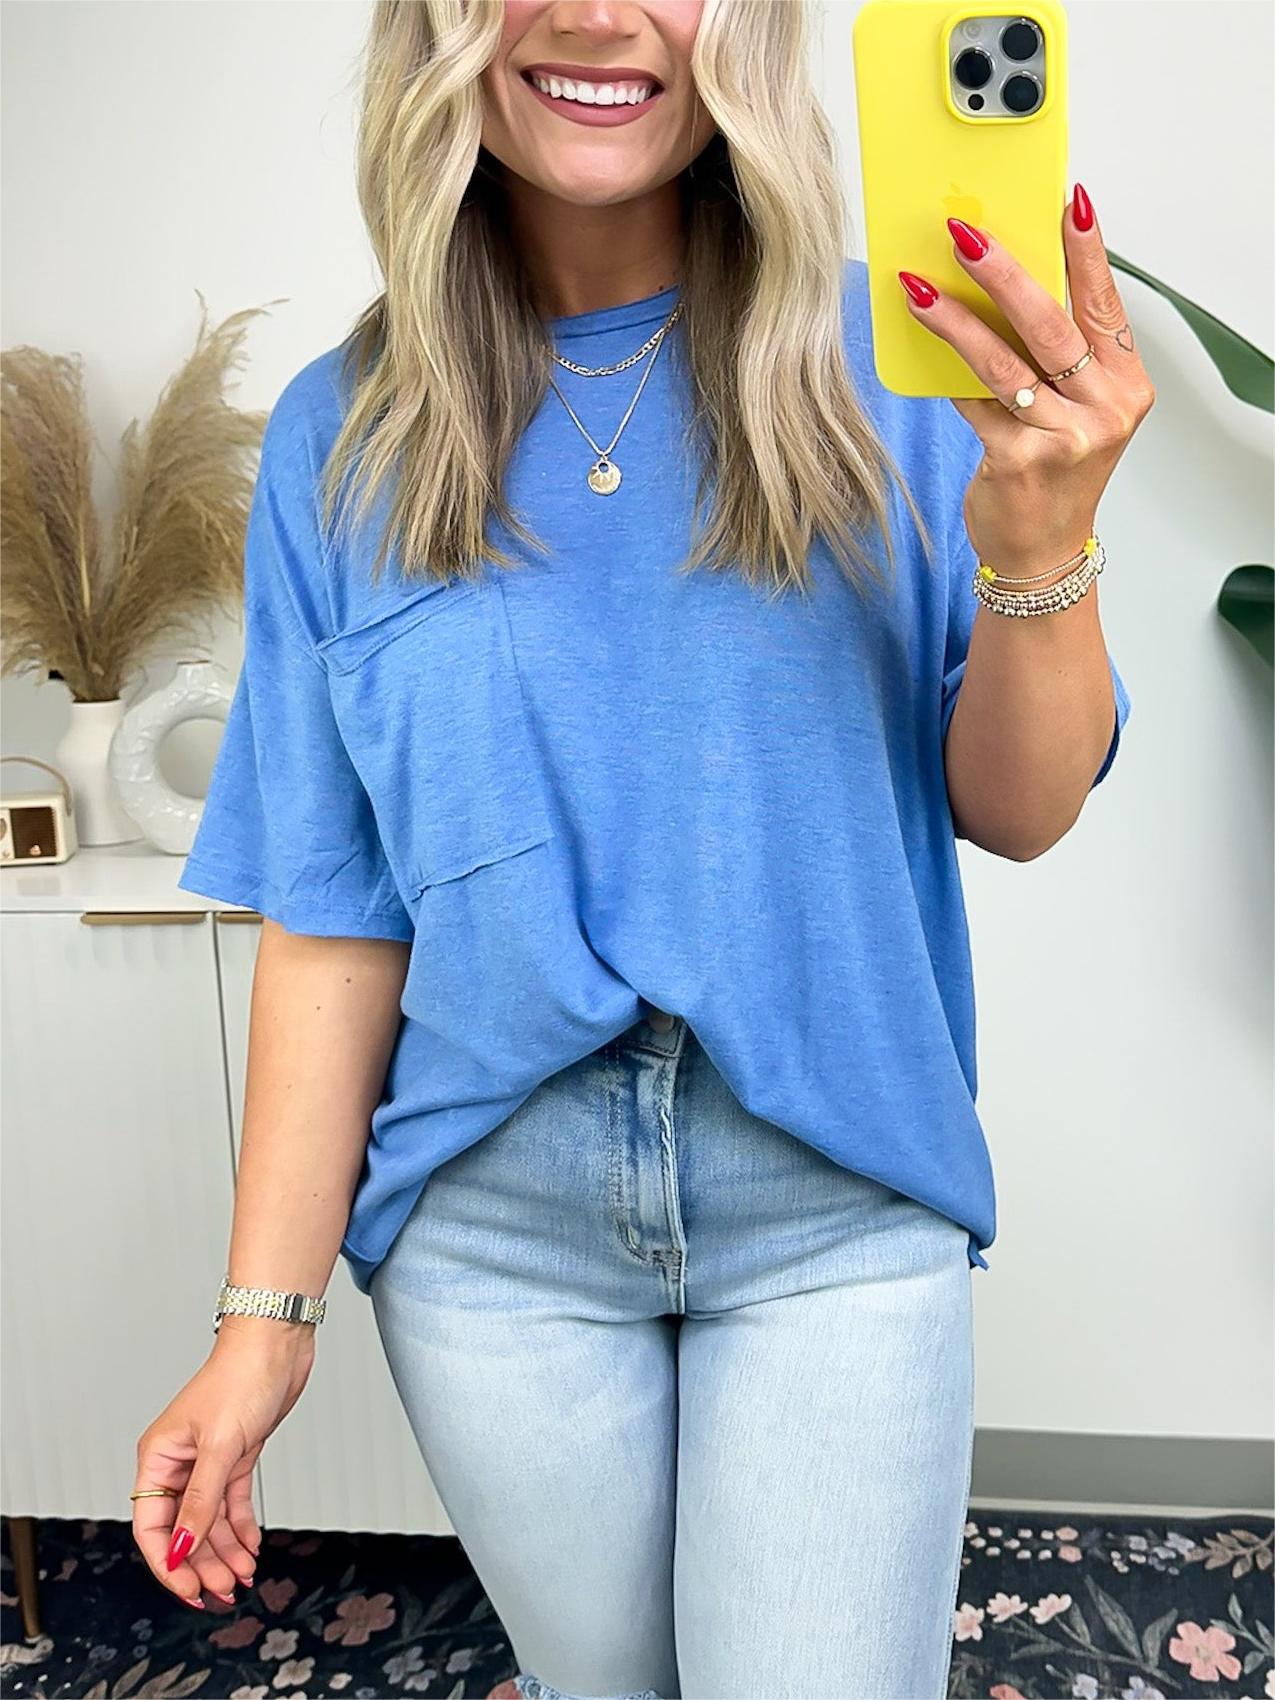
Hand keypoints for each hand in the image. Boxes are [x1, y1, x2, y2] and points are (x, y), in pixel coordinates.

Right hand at [132, 1320, 314, 1609]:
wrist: (277, 1343)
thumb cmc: (241, 1376)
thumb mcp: (221, 1445)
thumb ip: (201, 1502)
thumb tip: (181, 1550)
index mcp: (158, 1457)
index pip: (152, 1525)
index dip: (168, 1563)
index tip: (189, 1590)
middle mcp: (179, 1462)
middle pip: (182, 1528)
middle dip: (202, 1563)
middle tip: (223, 1591)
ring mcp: (208, 1460)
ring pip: (209, 1520)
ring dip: (224, 1551)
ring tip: (241, 1577)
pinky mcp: (236, 1455)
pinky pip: (231, 1503)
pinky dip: (240, 1528)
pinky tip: (250, 1549)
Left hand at [898, 182, 1156, 574]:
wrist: (1041, 553)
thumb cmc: (1054, 474)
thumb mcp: (1075, 412)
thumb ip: (1055, 359)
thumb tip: (1002, 286)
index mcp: (1125, 387)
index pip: (1105, 307)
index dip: (1087, 254)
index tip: (1071, 203)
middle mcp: (1103, 411)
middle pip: (1050, 327)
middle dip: (1005, 274)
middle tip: (966, 234)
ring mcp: (1063, 440)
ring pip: (1002, 364)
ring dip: (956, 321)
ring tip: (919, 287)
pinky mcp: (1017, 463)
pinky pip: (972, 404)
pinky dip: (944, 374)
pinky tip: (919, 344)